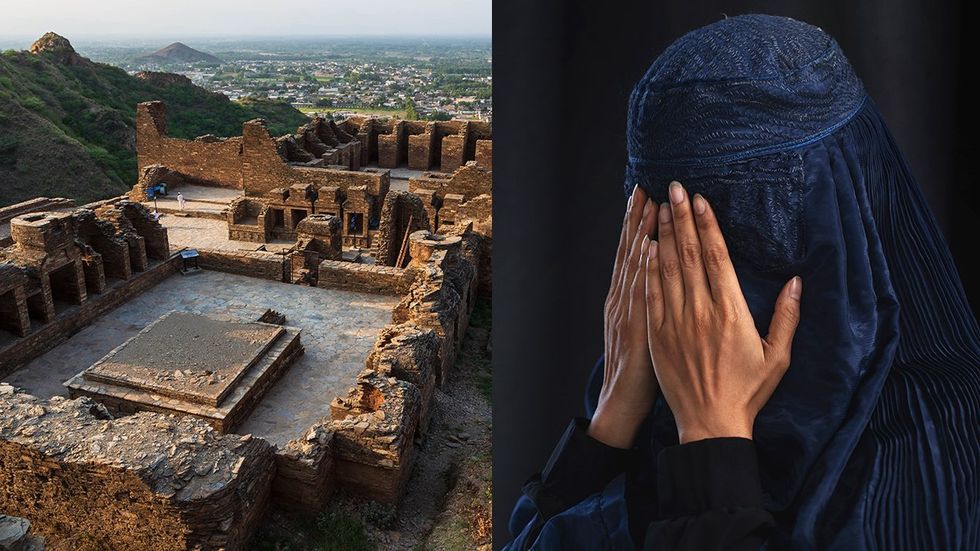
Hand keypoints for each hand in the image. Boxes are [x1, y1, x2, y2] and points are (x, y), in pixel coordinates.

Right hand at [588, 186, 659, 448]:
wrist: (623, 402)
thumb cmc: (640, 371)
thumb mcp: (641, 332)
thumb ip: (648, 304)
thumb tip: (656, 279)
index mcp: (627, 300)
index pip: (636, 254)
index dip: (641, 225)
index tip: (648, 197)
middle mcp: (623, 299)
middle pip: (632, 252)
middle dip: (640, 219)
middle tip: (647, 187)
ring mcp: (627, 312)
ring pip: (635, 266)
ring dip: (642, 234)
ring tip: (650, 204)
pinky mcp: (637, 328)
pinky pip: (641, 292)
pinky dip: (642, 269)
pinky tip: (646, 248)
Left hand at [642, 182, 801, 443]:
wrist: (710, 424)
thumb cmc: (747, 392)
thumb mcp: (778, 357)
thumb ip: (787, 317)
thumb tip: (796, 282)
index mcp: (731, 312)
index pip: (716, 257)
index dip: (707, 225)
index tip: (699, 200)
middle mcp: (701, 311)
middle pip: (688, 254)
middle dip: (680, 217)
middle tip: (674, 187)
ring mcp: (675, 322)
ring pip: (666, 268)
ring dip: (662, 235)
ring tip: (658, 207)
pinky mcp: (656, 335)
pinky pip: (650, 294)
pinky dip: (647, 268)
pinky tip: (645, 247)